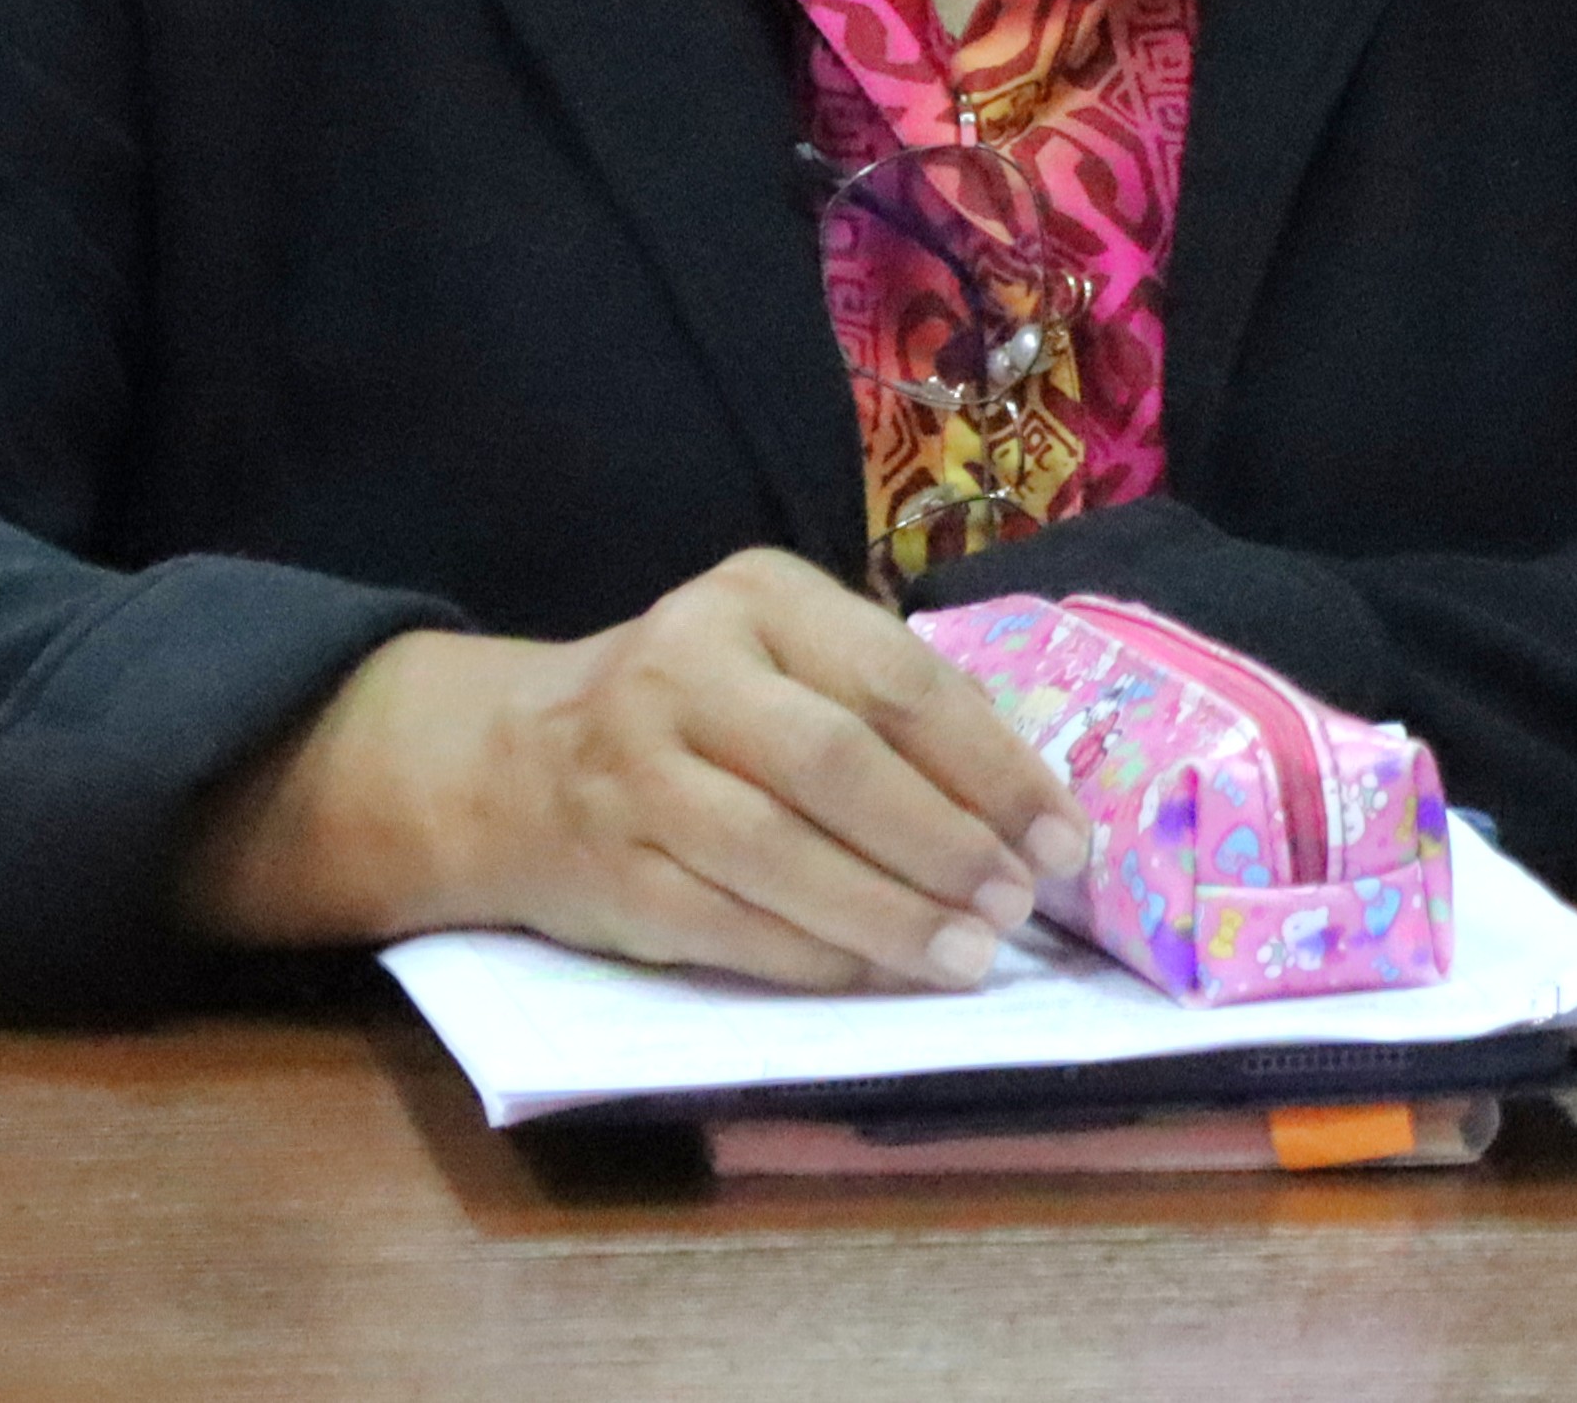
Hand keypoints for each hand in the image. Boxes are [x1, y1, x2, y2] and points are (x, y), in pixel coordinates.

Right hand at [183, 549, 1092, 989]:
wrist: (511, 762)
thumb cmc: (699, 711)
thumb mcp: (785, 658)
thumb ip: (891, 707)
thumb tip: (1031, 809)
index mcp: (758, 598)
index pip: (897, 681)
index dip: (993, 768)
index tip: (1065, 839)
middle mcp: (688, 667)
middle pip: (839, 764)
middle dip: (946, 843)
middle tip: (1019, 906)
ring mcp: (637, 769)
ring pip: (781, 852)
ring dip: (890, 915)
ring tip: (969, 958)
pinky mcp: (610, 866)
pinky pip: (729, 922)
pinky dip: (817, 958)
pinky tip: (881, 979)